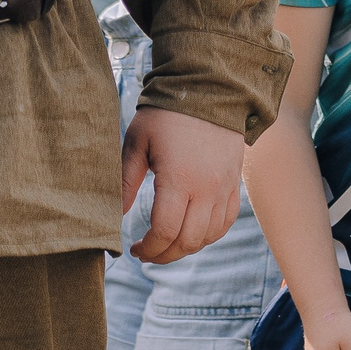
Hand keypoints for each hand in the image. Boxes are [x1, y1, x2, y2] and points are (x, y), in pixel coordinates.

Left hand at [121, 107, 245, 263]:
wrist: (210, 95)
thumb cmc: (166, 116)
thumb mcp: (137, 143)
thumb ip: (126, 181)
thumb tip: (117, 214)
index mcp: (178, 179)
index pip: (165, 230)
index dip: (149, 247)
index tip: (134, 249)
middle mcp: (206, 190)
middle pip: (188, 240)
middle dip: (165, 254)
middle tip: (146, 253)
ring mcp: (224, 190)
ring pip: (208, 237)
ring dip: (185, 248)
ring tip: (166, 245)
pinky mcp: (233, 187)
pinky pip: (224, 224)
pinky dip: (207, 236)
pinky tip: (190, 234)